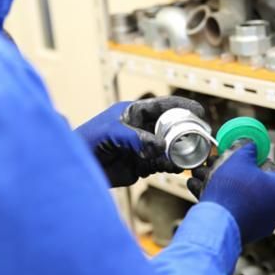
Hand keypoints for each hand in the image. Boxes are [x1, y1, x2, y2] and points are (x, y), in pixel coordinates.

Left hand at [76, 96, 204, 186]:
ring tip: (189, 157)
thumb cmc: (86, 141)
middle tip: (201, 139)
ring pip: (168, 148)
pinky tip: (176, 167)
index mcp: (134, 112)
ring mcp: (142, 148)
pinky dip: (170, 166)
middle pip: (171, 128)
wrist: (74, 167)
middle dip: (186, 133)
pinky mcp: (140, 166)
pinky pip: (161, 164)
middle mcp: (141, 128)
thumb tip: (161, 146)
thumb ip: (135, 138)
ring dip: (180, 152)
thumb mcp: (110, 133)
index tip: (199, 112)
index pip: (163, 106)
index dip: (183, 108)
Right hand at [187, 142, 274, 243]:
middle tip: (214, 162)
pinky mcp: (242, 230)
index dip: (249, 157)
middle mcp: (274, 208)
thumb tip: (248, 144)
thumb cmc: (232, 191)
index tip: (235, 153)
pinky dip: (216, 198)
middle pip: (249, 182)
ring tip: (200, 173)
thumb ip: (246, 147)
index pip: (267, 166)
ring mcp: (259, 222)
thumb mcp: (239, 158)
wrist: (217, 224)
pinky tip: (197, 187)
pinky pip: (230, 209)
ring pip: (237, 196)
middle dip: (228, 170)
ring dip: (218, 183)